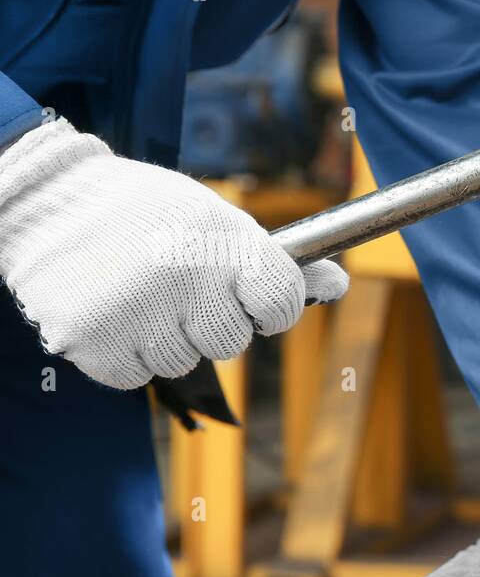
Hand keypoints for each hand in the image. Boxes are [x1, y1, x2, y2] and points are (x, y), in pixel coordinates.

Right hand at [0, 119, 346, 388]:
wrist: (43, 199)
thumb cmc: (145, 212)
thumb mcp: (216, 219)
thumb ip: (275, 260)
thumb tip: (339, 285)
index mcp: (222, 238)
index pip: (282, 302)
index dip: (270, 307)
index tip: (249, 297)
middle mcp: (184, 274)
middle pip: (231, 343)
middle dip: (210, 323)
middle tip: (176, 287)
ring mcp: (137, 309)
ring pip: (183, 363)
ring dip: (165, 340)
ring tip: (136, 293)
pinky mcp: (92, 339)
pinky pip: (136, 378)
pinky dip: (124, 356)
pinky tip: (110, 313)